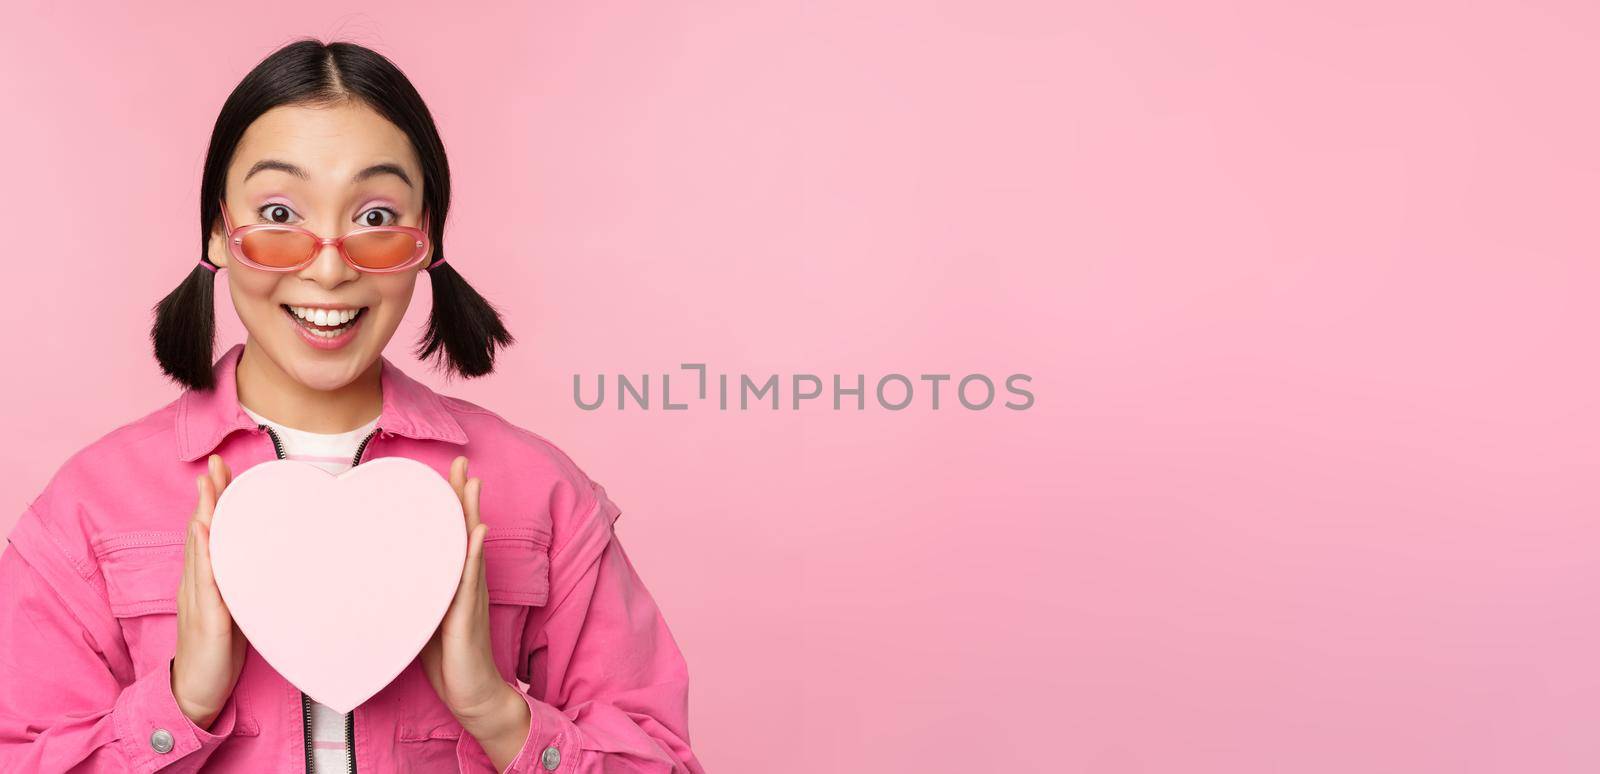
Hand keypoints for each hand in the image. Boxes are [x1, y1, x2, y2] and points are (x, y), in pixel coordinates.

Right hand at [171, 454, 248, 729]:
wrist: (198, 692)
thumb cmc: (220, 650)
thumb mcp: (236, 608)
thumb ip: (244, 581)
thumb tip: (269, 557)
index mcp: (208, 579)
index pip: (212, 531)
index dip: (216, 500)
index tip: (224, 469)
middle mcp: (198, 583)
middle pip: (202, 531)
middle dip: (209, 496)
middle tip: (215, 463)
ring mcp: (199, 600)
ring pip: (200, 551)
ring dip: (204, 517)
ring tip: (208, 487)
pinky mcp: (206, 620)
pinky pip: (204, 585)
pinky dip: (203, 558)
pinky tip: (204, 536)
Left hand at [420, 457, 530, 759]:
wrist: (472, 694)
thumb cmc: (446, 657)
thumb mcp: (421, 616)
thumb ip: (411, 592)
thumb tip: (379, 572)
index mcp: (453, 580)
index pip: (452, 534)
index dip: (450, 503)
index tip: (445, 472)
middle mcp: (466, 582)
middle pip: (466, 529)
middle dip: (464, 495)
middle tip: (461, 462)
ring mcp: (470, 596)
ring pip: (471, 546)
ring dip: (472, 513)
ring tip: (473, 483)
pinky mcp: (468, 615)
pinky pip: (471, 580)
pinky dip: (474, 554)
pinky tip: (478, 532)